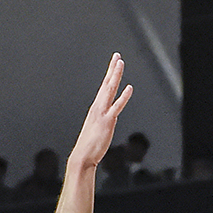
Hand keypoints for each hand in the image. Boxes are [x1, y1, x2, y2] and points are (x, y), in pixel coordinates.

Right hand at [69, 54, 133, 170]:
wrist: (83, 156)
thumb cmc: (89, 146)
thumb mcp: (97, 129)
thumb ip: (104, 120)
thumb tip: (109, 118)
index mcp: (96, 108)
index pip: (104, 87)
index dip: (110, 74)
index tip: (114, 63)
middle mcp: (98, 107)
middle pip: (106, 84)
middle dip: (112, 69)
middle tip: (117, 56)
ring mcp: (102, 113)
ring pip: (110, 90)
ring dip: (115, 76)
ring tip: (120, 63)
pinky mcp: (107, 122)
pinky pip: (116, 106)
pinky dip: (123, 96)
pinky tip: (129, 88)